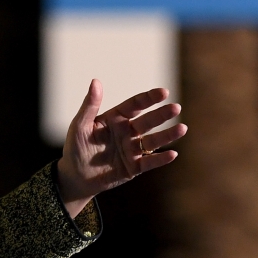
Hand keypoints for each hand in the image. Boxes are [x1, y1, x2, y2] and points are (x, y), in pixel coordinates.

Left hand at [56, 80, 186, 216]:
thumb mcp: (80, 125)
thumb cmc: (76, 148)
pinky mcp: (134, 167)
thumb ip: (90, 105)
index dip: (149, 99)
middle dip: (162, 115)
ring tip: (182, 128)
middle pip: (148, 121)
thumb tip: (95, 81)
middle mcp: (127, 132)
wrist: (75, 177)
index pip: (135, 105)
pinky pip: (149, 162)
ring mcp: (132, 149)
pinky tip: (172, 154)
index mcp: (116, 119)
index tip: (163, 92)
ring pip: (152, 141)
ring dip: (167, 135)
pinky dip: (160, 159)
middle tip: (176, 107)